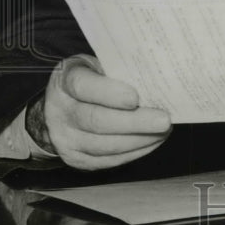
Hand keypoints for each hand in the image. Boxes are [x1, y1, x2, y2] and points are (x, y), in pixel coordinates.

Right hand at [28, 56, 172, 169]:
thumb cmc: (91, 80)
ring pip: (105, 145)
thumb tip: (155, 80)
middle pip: (97, 121)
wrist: (62, 107)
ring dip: (140, 139)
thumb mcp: (98, 64)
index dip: (109, 93)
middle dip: (134, 122)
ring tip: (164, 130)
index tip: (135, 98)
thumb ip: (119, 71)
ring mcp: (66, 139)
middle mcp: (60, 112)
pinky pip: (109, 160)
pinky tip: (153, 140)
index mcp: (65, 80)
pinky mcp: (78, 160)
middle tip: (163, 120)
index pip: (83, 86)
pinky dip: (135, 151)